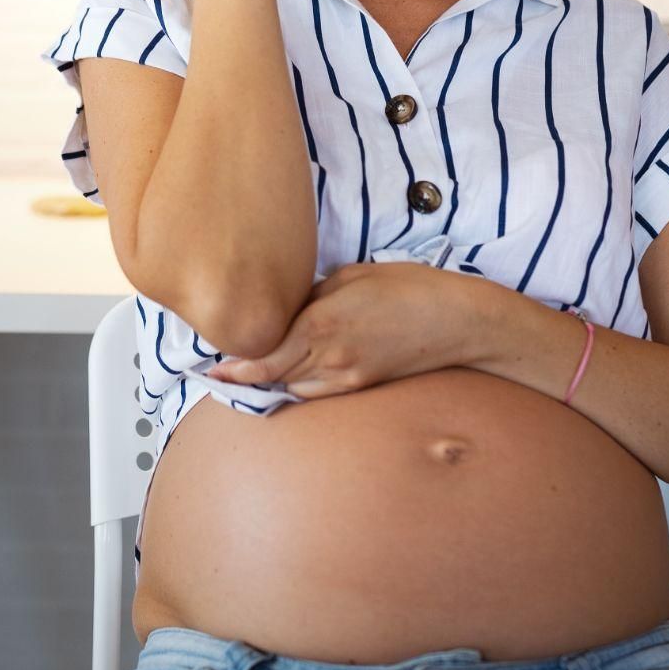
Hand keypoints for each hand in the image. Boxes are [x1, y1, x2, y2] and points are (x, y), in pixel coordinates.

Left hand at [208, 261, 473, 399]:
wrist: (458, 321)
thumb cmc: (410, 287)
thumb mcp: (353, 275)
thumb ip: (314, 294)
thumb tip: (291, 306)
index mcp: (321, 321)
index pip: (264, 353)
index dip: (234, 365)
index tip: (210, 367)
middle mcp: (329, 355)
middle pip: (272, 376)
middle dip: (246, 375)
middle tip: (220, 370)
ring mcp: (347, 377)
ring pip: (293, 389)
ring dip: (271, 383)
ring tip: (251, 373)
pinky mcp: (363, 386)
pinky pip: (318, 393)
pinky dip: (299, 387)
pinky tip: (292, 377)